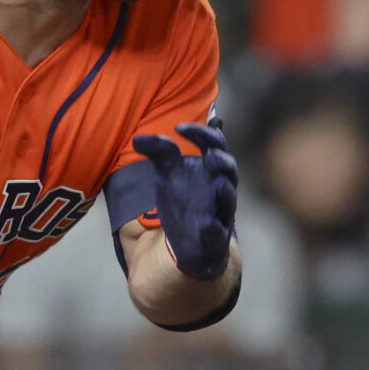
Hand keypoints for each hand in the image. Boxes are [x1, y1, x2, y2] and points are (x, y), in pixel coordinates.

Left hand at [129, 121, 238, 280]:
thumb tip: (138, 138)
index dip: (200, 133)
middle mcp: (221, 186)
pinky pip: (219, 231)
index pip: (213, 143)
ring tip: (217, 185)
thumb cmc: (185, 201)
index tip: (179, 127)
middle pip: (230, 168)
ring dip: (224, 191)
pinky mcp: (217, 236)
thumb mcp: (169, 174)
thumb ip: (161, 153)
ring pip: (229, 199)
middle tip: (209, 155)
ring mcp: (221, 212)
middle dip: (222, 161)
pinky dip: (214, 228)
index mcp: (211, 168)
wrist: (191, 241)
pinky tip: (207, 226)